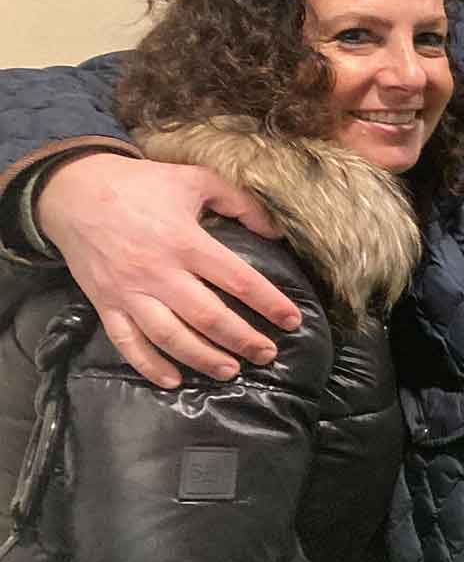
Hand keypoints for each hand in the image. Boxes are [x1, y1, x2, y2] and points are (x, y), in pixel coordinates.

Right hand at [37, 153, 298, 387]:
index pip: (238, 279)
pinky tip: (173, 381)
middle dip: (242, 340)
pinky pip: (127, 342)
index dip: (269, 303)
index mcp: (185, 241)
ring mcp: (129, 291)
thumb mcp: (195, 179)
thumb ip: (240, 201)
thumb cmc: (140, 185)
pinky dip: (149, 365)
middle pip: (208, 316)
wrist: (72, 192)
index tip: (292, 320)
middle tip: (268, 354)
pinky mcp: (105, 303)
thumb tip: (275, 231)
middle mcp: (158, 272)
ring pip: (170, 336)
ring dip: (203, 358)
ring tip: (231, 371)